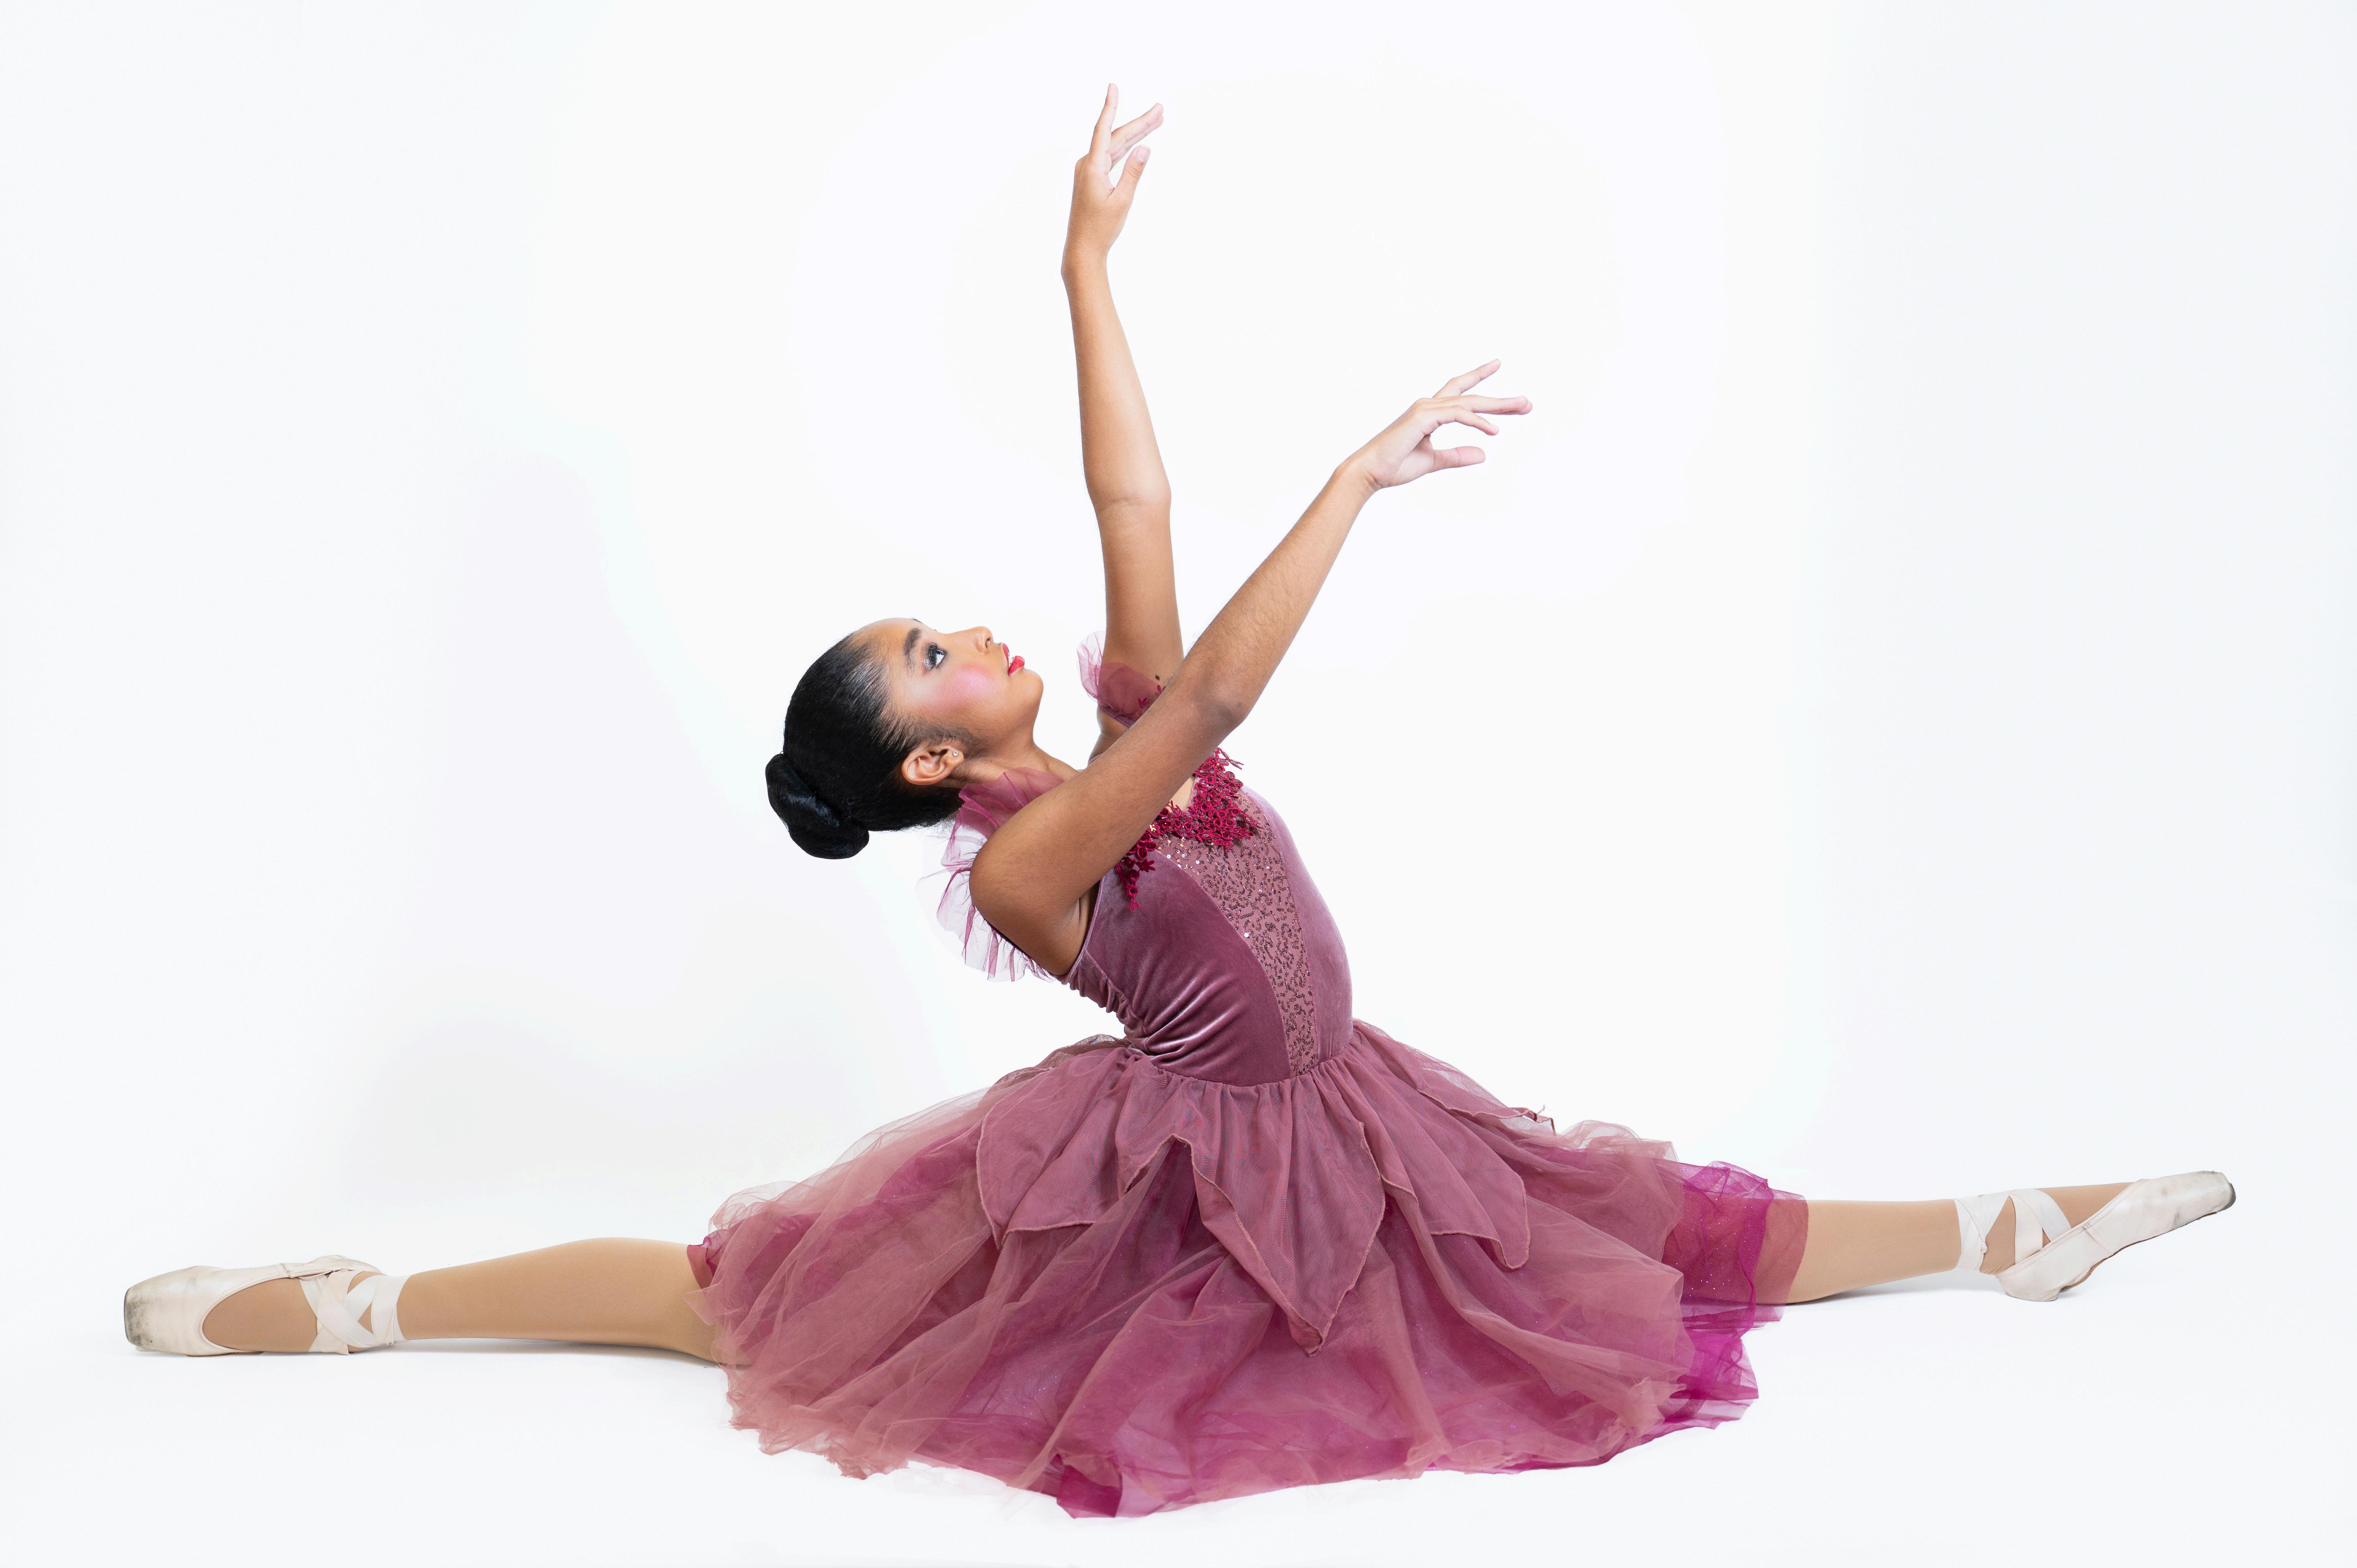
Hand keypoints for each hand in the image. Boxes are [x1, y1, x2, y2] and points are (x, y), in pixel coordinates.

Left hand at [1064, 85, 1162, 269]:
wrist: (1082, 249)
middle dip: (1139, 123)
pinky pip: (1110, 156)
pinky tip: (1137, 143)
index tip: (1113, 87)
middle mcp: (1088, 165)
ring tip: (1156, 121)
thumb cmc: (1101, 229)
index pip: (1103, 130)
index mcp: (1092, 167)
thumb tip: (1145, 147)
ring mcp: (1089, 171)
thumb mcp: (1122, 201)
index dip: (1110, 107)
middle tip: (1160, 110)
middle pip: (1116, 136)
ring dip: (1135, 135)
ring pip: (1114, 146)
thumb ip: (1134, 173)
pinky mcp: (1092, 179)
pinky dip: (1125, 149)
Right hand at [1342, 361, 1531, 491]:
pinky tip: (1494, 430)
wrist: (1369, 472)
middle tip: (1526, 402)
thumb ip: (1456, 456)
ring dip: (1496, 406)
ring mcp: (1425, 409)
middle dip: (1500, 399)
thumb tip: (1482, 455)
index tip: (1496, 364)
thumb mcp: (1432, 461)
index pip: (1458, 391)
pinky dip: (1477, 421)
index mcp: (1428, 413)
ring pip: (1468, 403)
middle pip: (1470, 396)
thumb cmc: (1393, 466)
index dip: (1477, 376)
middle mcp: (1428, 406)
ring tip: (1520, 408)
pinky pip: (1458, 415)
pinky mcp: (1423, 418)